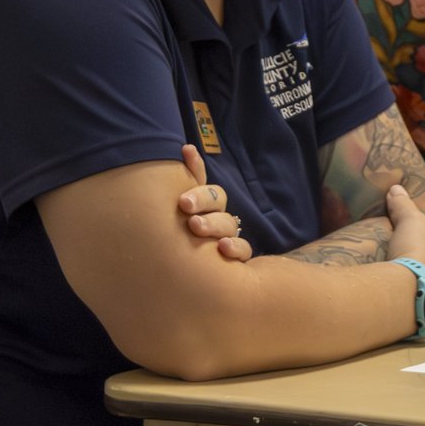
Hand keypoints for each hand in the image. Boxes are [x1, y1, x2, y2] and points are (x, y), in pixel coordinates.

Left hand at [179, 144, 251, 260]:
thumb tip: (186, 148)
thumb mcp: (181, 210)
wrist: (190, 278)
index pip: (201, 178)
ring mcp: (228, 235)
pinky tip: (222, 247)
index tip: (185, 152)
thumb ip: (188, 183)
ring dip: (213, 223)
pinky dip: (234, 247)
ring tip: (195, 227)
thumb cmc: (181, 240)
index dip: (195, 165)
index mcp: (203, 204)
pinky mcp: (237, 256)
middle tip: (184, 204)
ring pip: (228, 223)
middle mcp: (218, 216)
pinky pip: (243, 249)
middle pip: (217, 199)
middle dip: (201, 199)